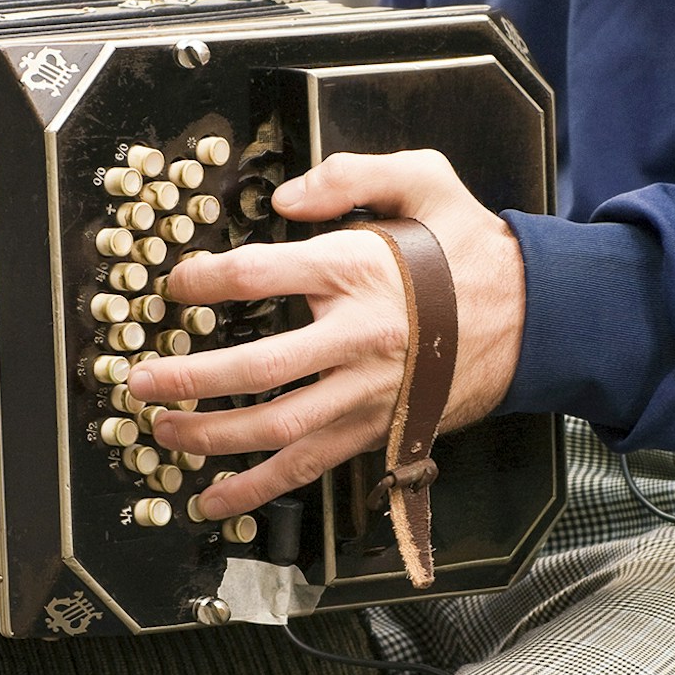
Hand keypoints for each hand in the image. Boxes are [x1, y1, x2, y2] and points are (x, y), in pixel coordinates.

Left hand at [125, 149, 525, 519]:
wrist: (534, 316)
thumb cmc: (470, 249)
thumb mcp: (425, 179)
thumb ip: (352, 174)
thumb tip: (284, 199)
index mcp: (358, 270)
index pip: (259, 275)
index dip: (204, 280)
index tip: (176, 284)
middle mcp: (357, 337)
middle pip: (257, 365)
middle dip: (188, 377)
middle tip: (140, 380)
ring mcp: (366, 392)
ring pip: (277, 427)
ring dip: (211, 436)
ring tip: (163, 432)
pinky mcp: (375, 429)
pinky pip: (310, 467)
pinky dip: (258, 489)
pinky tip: (215, 499)